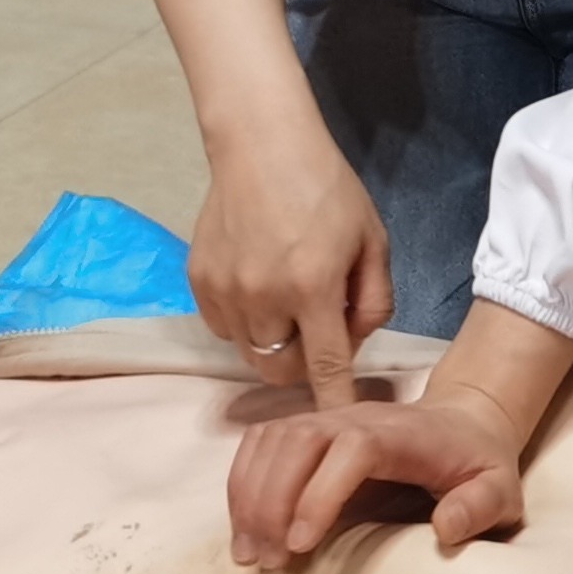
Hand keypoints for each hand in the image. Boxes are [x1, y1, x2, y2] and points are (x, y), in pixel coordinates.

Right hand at [189, 113, 393, 409]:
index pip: (327, 367)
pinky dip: (244, 320)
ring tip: (287, 300)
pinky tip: (258, 284)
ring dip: (273, 341)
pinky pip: (224, 327)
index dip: (333, 403)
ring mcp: (226, 289)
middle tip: (318, 329)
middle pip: (281, 371)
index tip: (338, 429)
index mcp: (314, 286)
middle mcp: (265, 295)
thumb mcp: (372, 239)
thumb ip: (373, 299)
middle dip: (303, 365)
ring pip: (250, 352)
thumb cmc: (326, 188)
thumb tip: (354, 343)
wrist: (261, 144)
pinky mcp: (199, 280)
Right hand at [225, 379, 527, 568]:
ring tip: (250, 555)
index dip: (320, 493)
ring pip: (271, 442)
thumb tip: (446, 528)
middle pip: (297, 442)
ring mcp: (326, 420)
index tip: (301, 544)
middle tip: (267, 561)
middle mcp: (354, 417)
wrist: (463, 423)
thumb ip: (480, 507)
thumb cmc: (477, 463)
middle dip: (272, 501)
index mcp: (399, 432)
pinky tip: (245, 529)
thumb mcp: (499, 489)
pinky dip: (243, 484)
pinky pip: (260, 445)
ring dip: (251, 496)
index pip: (350, 449)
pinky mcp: (307, 431)